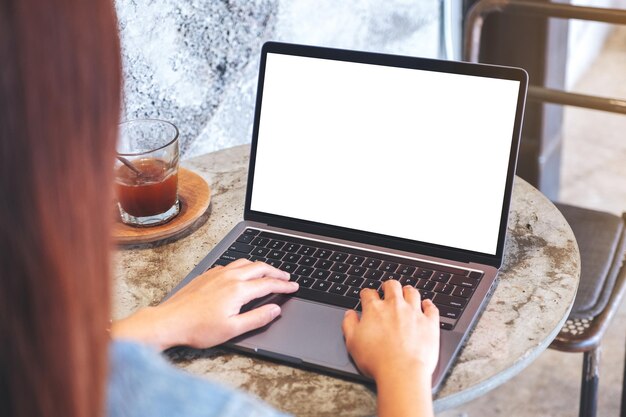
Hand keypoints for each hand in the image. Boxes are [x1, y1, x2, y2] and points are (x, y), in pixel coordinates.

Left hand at [112, 259, 298, 349]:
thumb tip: (275, 309)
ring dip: (260, 266)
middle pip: (260, 268)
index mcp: (238, 290)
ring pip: (245, 262)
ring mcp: (217, 273)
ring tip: (268, 273)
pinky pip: (231, 264)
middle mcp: (229, 277)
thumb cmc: (198, 328)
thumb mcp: (233, 329)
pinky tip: (242, 273)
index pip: (268, 284)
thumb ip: (257, 318)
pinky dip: (244, 266)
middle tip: (286, 277)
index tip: (294, 287)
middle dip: (276, 272)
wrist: (170, 321)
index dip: (284, 285)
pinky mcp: (207, 275)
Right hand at [342, 280, 439, 380]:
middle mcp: (395, 306)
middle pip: (392, 286)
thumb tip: (349, 314)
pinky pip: (431, 307)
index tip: (367, 296)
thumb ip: (349, 324)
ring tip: (406, 293)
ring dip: (408, 291)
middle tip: (387, 289)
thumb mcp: (352, 343)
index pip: (368, 293)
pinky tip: (426, 305)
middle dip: (388, 286)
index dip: (366, 294)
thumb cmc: (376, 360)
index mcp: (375, 309)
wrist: (401, 372)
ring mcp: (414, 313)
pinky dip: (428, 304)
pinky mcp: (430, 323)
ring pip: (412, 292)